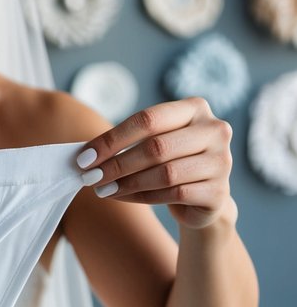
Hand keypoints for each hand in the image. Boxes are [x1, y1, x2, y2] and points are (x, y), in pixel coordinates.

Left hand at [76, 97, 234, 229]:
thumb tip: (85, 155)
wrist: (203, 197)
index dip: (113, 139)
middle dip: (117, 164)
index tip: (85, 156)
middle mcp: (214, 130)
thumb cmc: (171, 162)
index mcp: (195, 108)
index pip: (148, 119)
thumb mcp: (153, 143)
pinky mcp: (219, 192)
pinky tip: (123, 197)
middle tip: (90, 177)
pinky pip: (174, 194)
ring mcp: (221, 161)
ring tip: (103, 189)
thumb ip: (127, 143)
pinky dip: (142, 197)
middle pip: (156, 147)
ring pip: (165, 174)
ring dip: (127, 183)